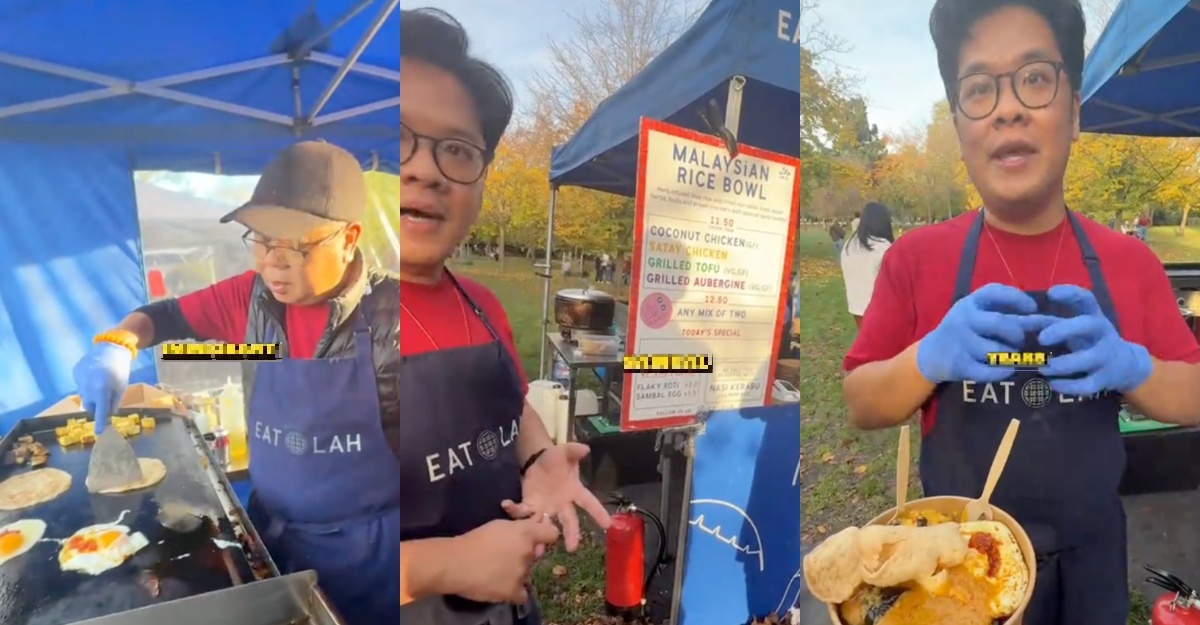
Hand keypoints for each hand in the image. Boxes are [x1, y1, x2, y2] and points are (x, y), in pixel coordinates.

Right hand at [72, 342, 131, 432]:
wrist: (111, 348)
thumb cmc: (120, 370)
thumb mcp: (121, 388)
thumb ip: (113, 403)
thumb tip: (107, 414)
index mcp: (101, 391)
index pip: (100, 412)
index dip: (100, 423)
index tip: (99, 433)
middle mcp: (87, 387)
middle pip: (89, 406)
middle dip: (96, 406)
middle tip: (105, 398)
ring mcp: (79, 380)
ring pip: (84, 395)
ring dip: (91, 394)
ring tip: (100, 382)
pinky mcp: (75, 373)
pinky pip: (80, 385)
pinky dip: (87, 384)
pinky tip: (94, 375)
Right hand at [446, 517, 559, 603]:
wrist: (456, 563)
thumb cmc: (474, 540)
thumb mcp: (498, 525)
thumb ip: (519, 527)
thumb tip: (532, 530)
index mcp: (525, 533)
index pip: (551, 534)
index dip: (545, 536)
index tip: (537, 540)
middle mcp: (528, 553)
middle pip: (536, 555)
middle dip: (525, 555)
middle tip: (506, 557)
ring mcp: (522, 573)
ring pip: (527, 574)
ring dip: (518, 572)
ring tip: (498, 571)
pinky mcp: (513, 591)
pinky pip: (522, 593)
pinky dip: (515, 591)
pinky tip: (503, 586)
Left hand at [501, 443, 612, 550]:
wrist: (538, 462)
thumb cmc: (556, 460)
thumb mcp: (564, 452)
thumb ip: (574, 451)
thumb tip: (585, 448)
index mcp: (575, 491)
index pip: (589, 503)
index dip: (598, 513)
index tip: (607, 525)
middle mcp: (562, 504)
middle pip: (568, 521)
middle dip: (571, 534)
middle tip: (572, 547)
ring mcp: (546, 508)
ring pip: (546, 525)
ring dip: (542, 536)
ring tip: (538, 550)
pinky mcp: (530, 506)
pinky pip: (523, 512)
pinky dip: (515, 511)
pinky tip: (507, 504)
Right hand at [916, 283, 1050, 383]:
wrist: (932, 354)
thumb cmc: (964, 330)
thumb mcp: (977, 314)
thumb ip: (1005, 312)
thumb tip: (1043, 318)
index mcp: (969, 303)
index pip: (995, 292)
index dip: (1018, 299)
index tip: (1033, 309)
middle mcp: (963, 319)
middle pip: (1001, 324)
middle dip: (1018, 334)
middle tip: (1020, 340)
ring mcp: (960, 343)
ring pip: (999, 351)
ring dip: (1012, 355)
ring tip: (1012, 355)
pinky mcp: (960, 365)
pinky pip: (991, 371)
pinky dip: (1004, 371)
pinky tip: (1006, 369)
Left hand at [1037, 285, 1151, 395]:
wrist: (1124, 365)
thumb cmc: (1087, 340)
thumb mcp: (1071, 327)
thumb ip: (1044, 323)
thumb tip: (1012, 321)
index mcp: (1092, 316)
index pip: (1086, 299)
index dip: (1071, 294)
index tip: (1051, 293)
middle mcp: (1102, 333)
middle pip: (1088, 325)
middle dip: (1064, 330)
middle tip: (1041, 338)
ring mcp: (1106, 356)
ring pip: (1087, 359)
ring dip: (1062, 364)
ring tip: (1042, 368)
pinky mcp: (1105, 379)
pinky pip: (1087, 385)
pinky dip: (1068, 386)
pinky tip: (1052, 384)